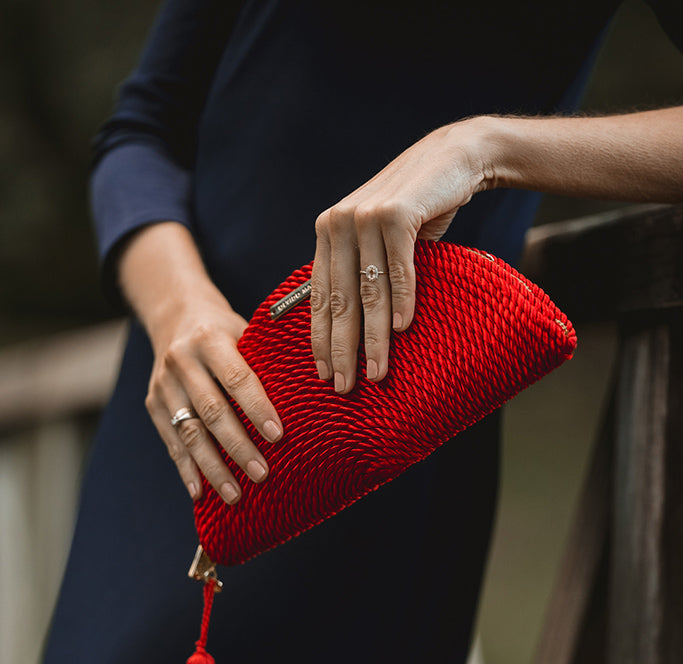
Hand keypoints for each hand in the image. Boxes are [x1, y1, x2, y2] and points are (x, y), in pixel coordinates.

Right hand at [118, 222, 282, 503]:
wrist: (173, 314)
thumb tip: (314, 396)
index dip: (257, 407)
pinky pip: (171, 441)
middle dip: (238, 446)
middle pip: (211, 410)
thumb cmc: (225, 329)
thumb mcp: (245, 330)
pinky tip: (200, 492)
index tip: (278, 436)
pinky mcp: (152, 404)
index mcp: (209, 338)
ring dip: (212, 467)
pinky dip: (186, 469)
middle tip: (262, 474)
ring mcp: (163, 384)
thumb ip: (266, 360)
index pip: (236, 377)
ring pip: (188, 432)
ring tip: (235, 495)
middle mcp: (181, 361)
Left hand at [310, 119, 490, 392]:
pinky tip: (400, 331)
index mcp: (328, 232)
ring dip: (372, 338)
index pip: (319, 296)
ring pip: (368, 291)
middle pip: (339, 300)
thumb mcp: (378, 239)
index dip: (321, 338)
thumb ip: (361, 271)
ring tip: (377, 373)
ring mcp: (365, 216)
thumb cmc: (416, 209)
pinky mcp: (396, 213)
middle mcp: (338, 223)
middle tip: (344, 386)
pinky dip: (401, 302)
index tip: (323, 374)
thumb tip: (351, 327)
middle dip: (342, 349)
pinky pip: (399, 270)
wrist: (451, 159)